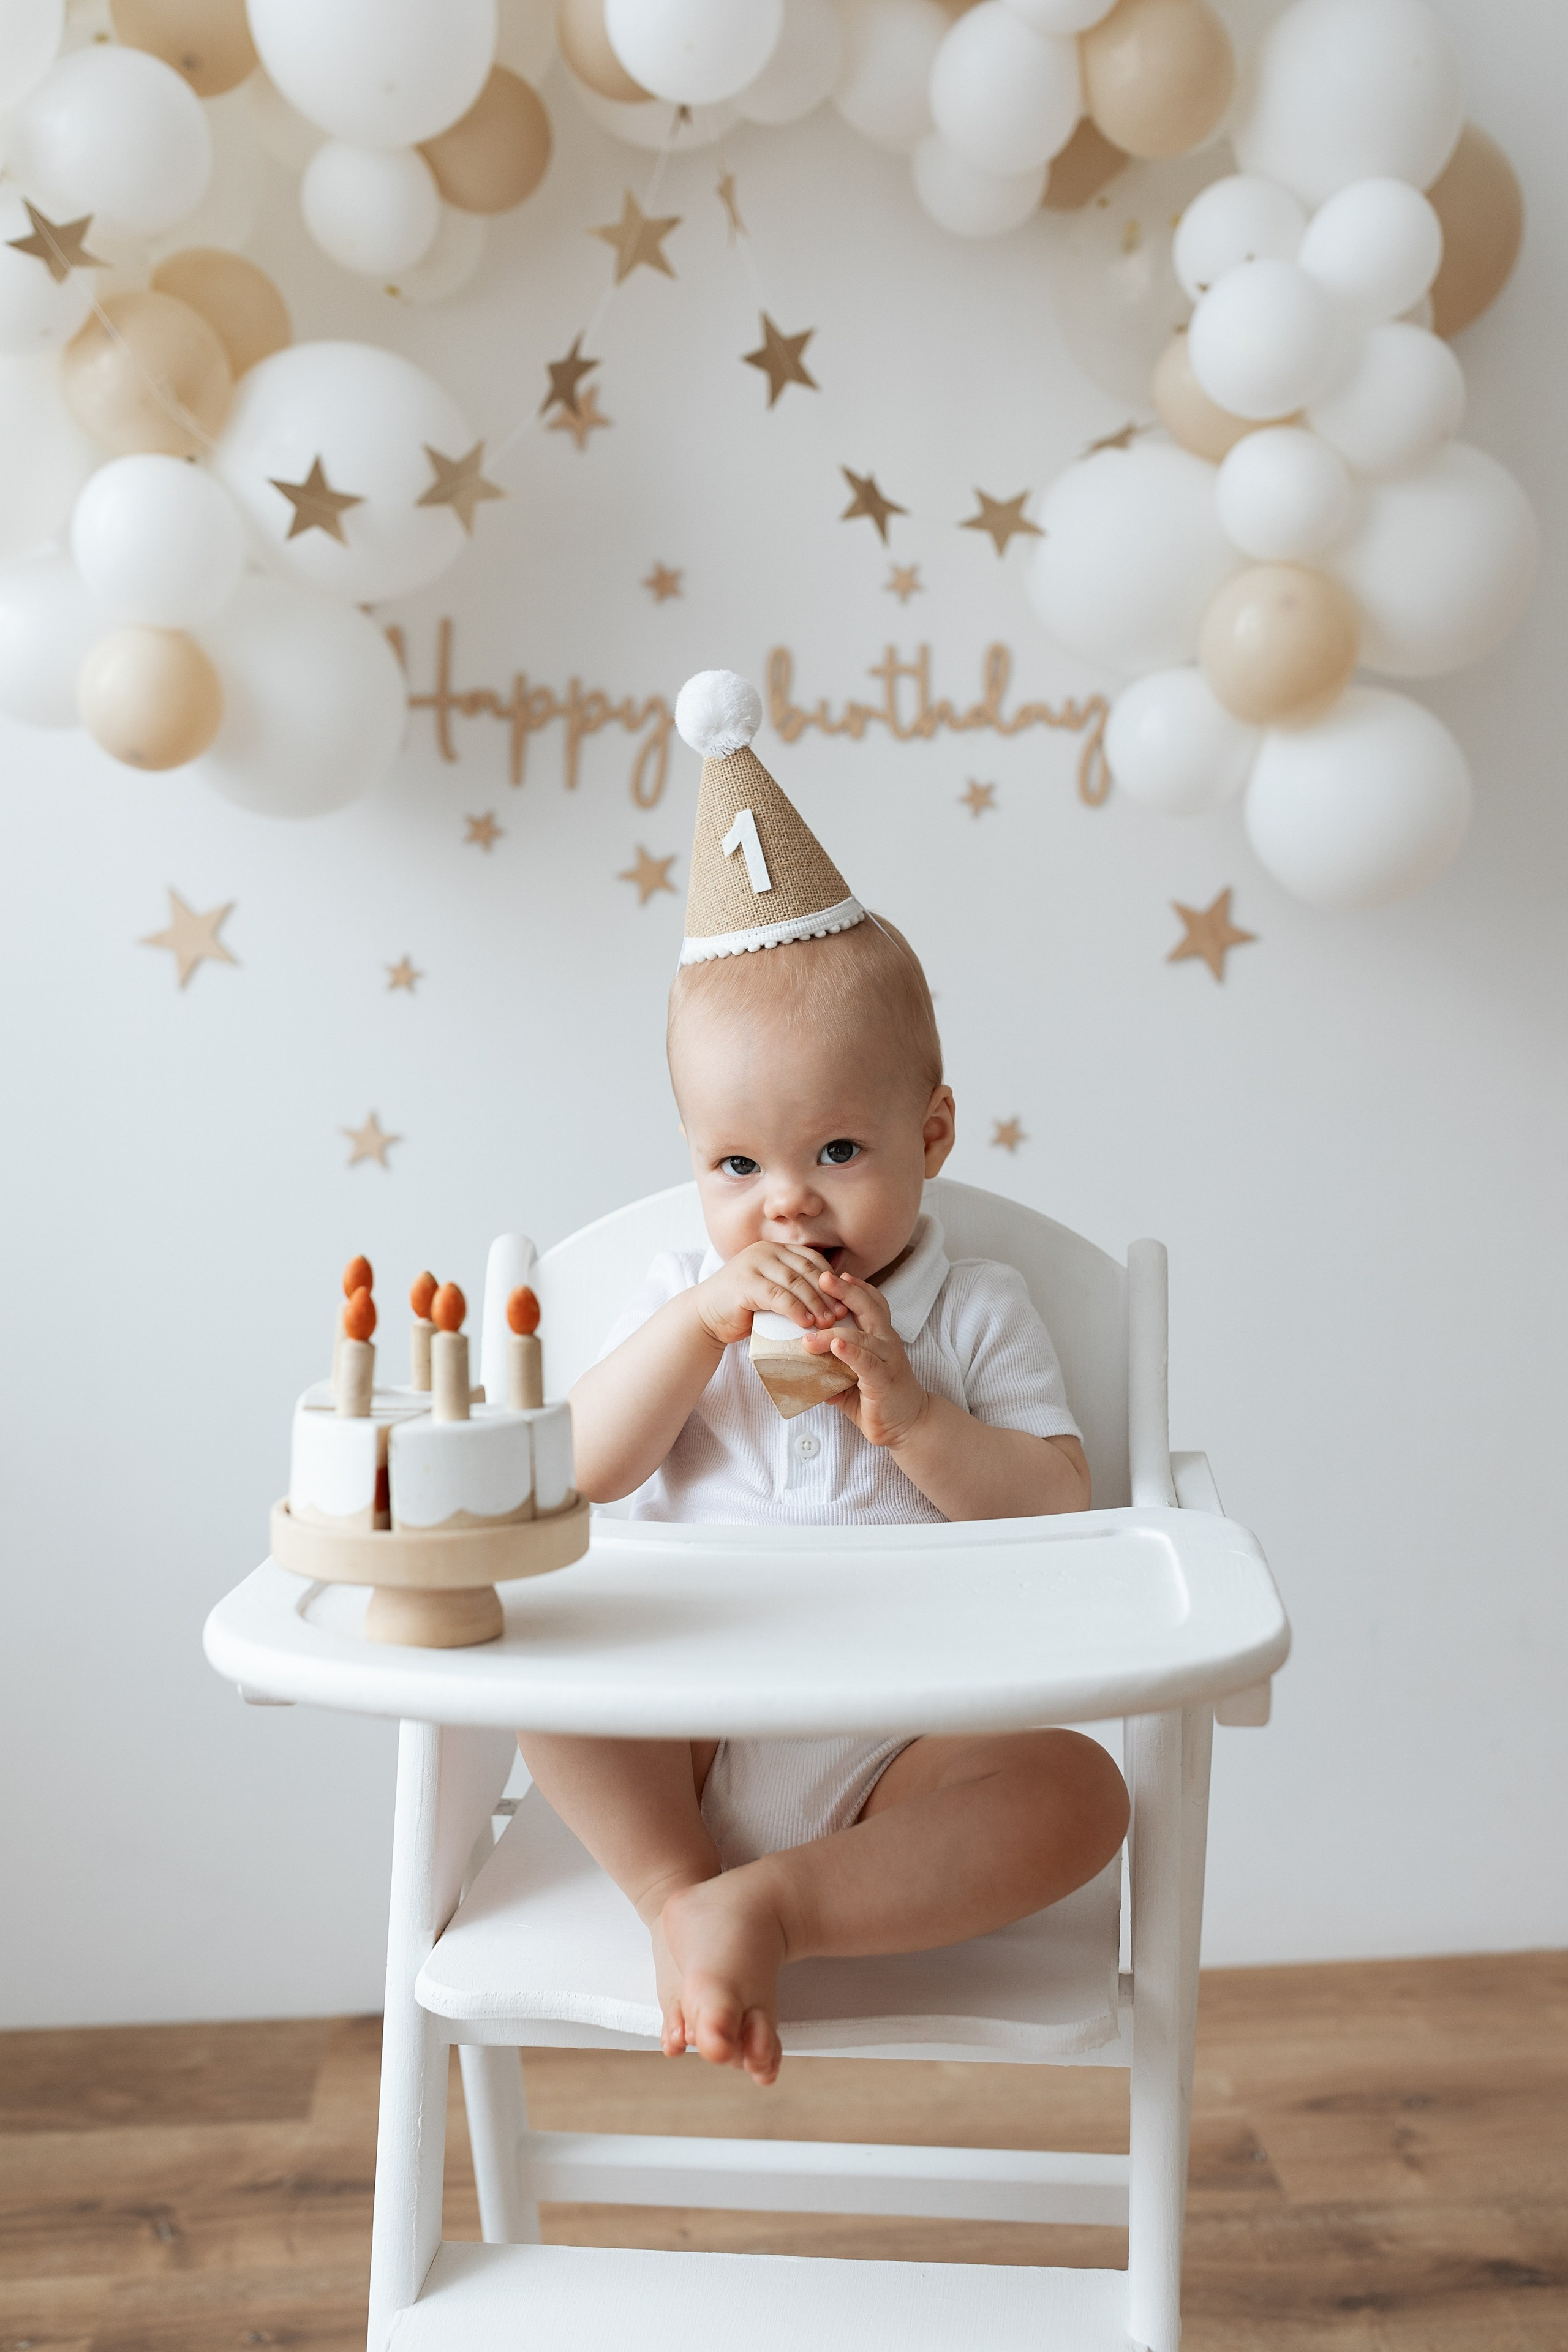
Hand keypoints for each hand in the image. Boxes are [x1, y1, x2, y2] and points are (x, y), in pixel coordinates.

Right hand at [693, 1241, 848, 1349]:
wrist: (705, 1317)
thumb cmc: (743, 1309)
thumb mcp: (772, 1292)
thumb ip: (794, 1289)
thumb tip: (834, 1303)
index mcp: (775, 1249)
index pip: (812, 1259)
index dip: (831, 1280)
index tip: (844, 1301)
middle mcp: (765, 1251)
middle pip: (807, 1269)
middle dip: (827, 1293)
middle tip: (840, 1315)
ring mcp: (754, 1264)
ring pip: (795, 1282)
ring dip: (815, 1303)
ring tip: (827, 1322)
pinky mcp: (745, 1283)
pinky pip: (778, 1296)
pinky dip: (795, 1310)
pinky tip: (806, 1323)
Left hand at [804, 1269, 928, 1449]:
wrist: (909, 1425)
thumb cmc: (880, 1398)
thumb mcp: (853, 1378)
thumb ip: (831, 1369)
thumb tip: (799, 1366)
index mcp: (881, 1336)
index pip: (872, 1302)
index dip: (855, 1287)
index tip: (833, 1274)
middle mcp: (887, 1342)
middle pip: (869, 1308)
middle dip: (845, 1291)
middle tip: (822, 1278)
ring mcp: (888, 1360)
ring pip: (861, 1336)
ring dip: (832, 1332)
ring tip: (808, 1334)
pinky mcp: (885, 1381)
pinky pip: (867, 1362)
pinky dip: (851, 1352)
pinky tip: (835, 1346)